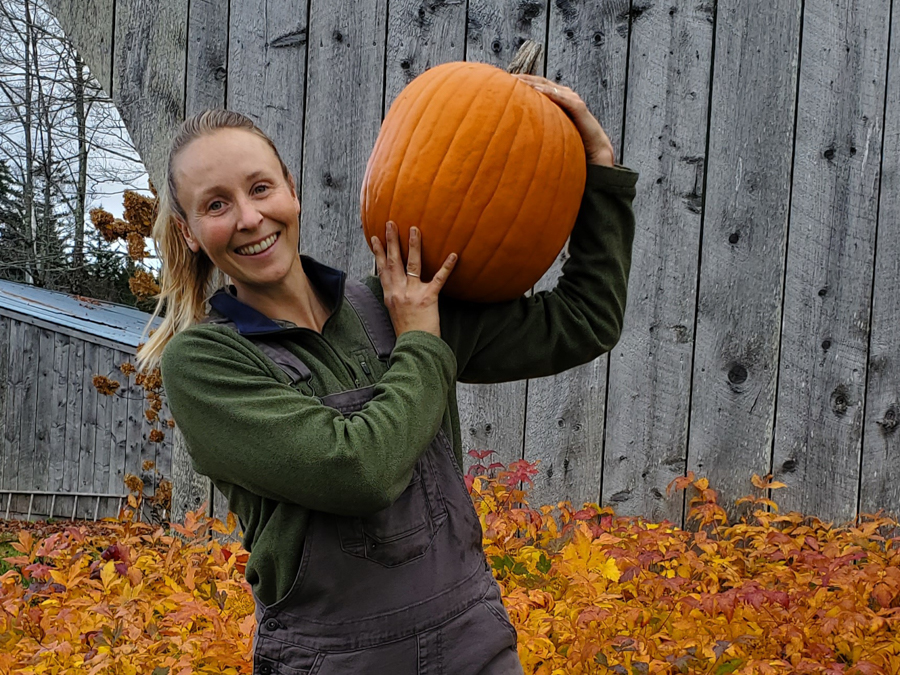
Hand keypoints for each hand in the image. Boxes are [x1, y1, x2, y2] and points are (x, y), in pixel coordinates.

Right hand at [371, 222, 456, 336]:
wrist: (414, 348)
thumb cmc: (408, 333)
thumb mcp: (395, 314)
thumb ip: (395, 298)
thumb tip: (396, 289)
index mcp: (390, 295)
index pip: (382, 269)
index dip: (378, 252)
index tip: (374, 237)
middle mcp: (398, 292)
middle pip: (393, 262)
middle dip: (391, 241)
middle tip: (390, 223)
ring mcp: (413, 294)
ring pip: (412, 265)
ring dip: (413, 245)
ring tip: (414, 229)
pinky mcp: (428, 299)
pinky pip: (439, 279)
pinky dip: (447, 266)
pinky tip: (453, 254)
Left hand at [512, 73, 614, 166]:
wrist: (594, 151)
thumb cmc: (571, 144)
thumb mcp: (549, 133)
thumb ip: (535, 130)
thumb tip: (513, 136)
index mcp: (556, 100)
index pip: (535, 86)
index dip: (520, 82)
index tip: (502, 81)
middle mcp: (564, 95)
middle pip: (539, 82)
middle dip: (522, 78)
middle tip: (504, 76)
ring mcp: (571, 99)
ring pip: (548, 86)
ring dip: (531, 82)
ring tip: (515, 80)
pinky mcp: (578, 106)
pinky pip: (560, 97)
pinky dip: (547, 92)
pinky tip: (534, 90)